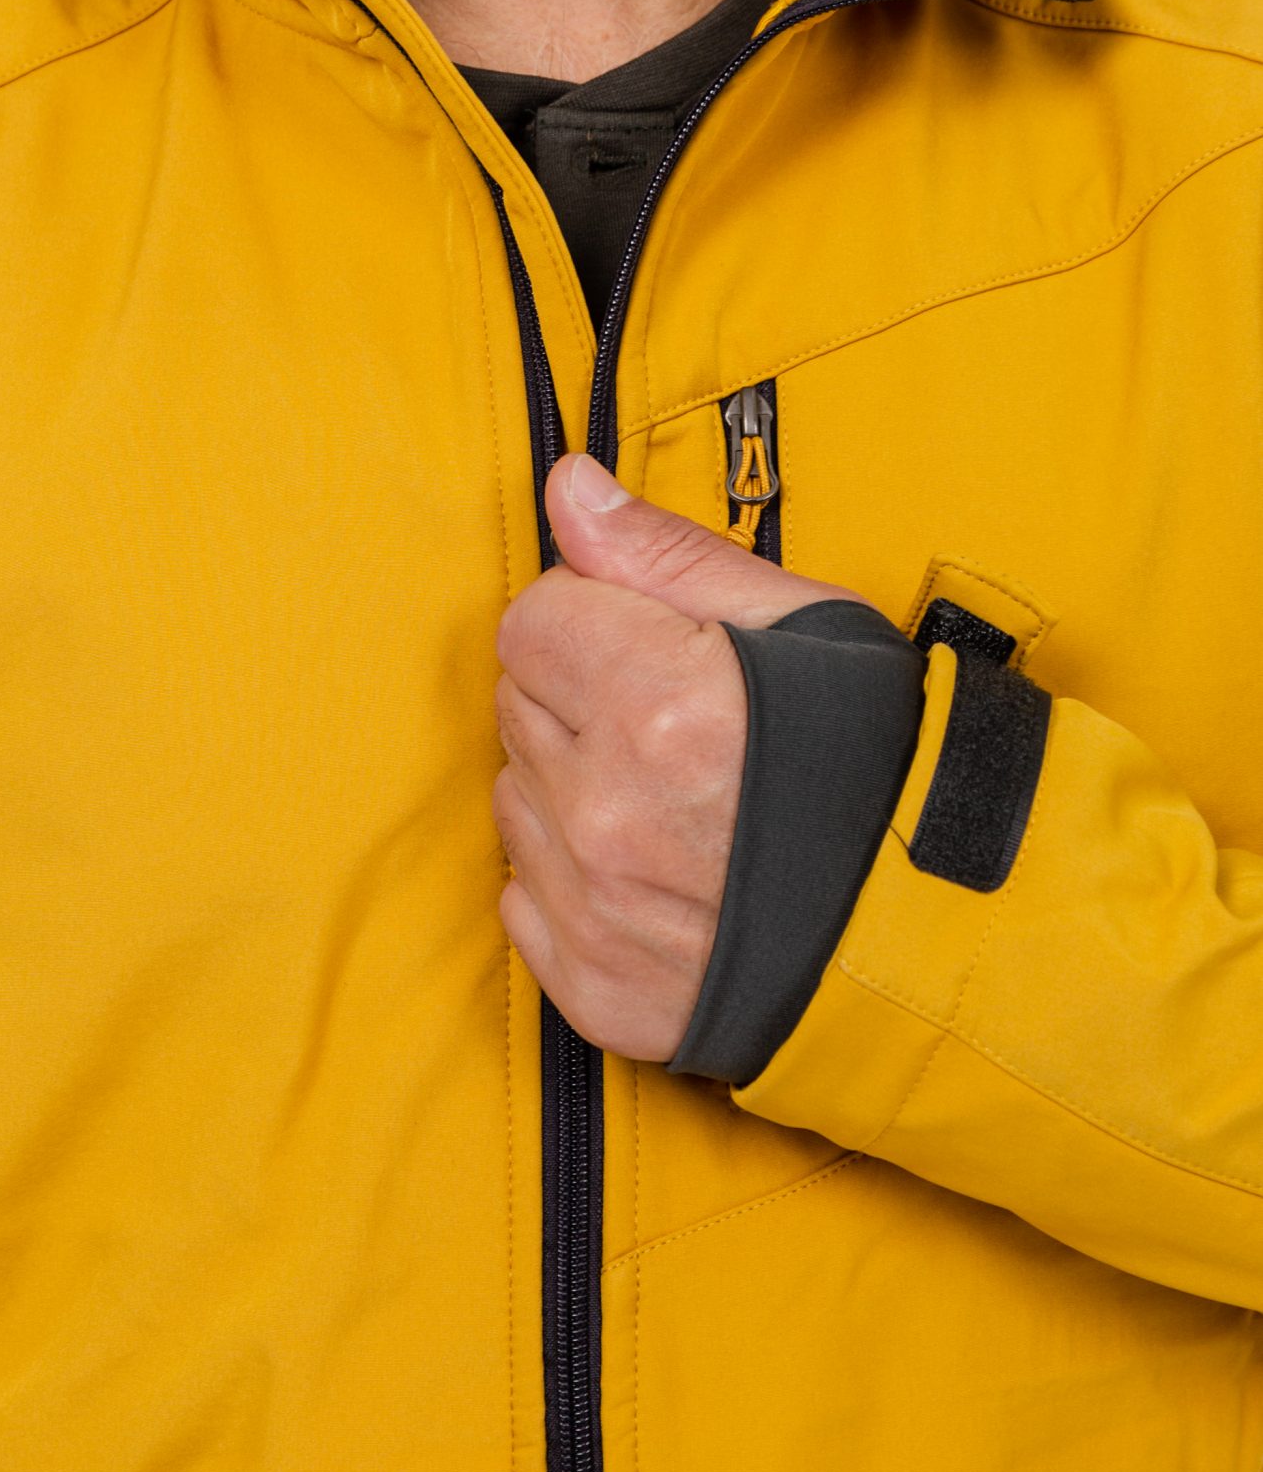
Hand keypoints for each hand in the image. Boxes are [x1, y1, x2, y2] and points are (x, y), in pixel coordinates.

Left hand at [492, 450, 865, 1061]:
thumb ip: (662, 552)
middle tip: (680, 725)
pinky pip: (526, 902)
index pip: (530, 621)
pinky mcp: (596, 987)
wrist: (955, 935)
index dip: (593, 619)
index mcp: (654, 703)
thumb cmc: (890, 761)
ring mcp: (596, 911)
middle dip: (581, 698)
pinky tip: (663, 876)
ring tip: (679, 803)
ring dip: (573, 790)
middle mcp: (608, 812)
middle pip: (518, 707)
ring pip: (516, 803)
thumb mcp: (802, 622)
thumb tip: (567, 484)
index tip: (652, 643)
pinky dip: (576, 885)